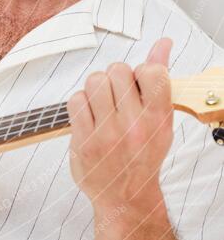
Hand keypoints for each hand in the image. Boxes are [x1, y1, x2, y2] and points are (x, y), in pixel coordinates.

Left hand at [66, 37, 173, 214]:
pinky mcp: (83, 141)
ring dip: (97, 88)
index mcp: (158, 118)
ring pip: (95, 81)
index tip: (138, 86)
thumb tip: (162, 43)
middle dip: (116, 78)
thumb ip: (159, 79)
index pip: (151, 71)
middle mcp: (134, 126)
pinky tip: (89, 116)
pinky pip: (76, 100)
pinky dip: (81, 103)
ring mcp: (107, 134)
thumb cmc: (143, 153)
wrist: (125, 196)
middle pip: (117, 70)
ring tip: (103, 105)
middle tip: (118, 97)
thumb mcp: (160, 119)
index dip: (141, 71)